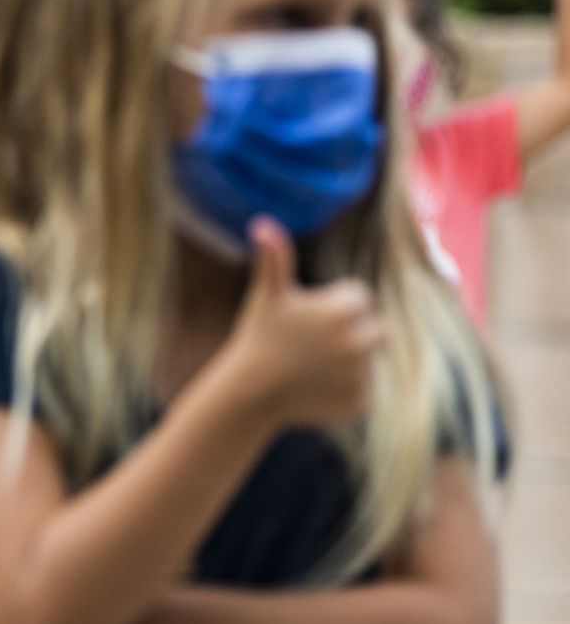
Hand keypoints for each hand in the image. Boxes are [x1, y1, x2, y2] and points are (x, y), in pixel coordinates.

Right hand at [217, 218, 380, 428]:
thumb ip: (274, 258)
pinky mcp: (361, 402)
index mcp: (346, 309)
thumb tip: (262, 222)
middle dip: (349, 333)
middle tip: (312, 345)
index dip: (332, 307)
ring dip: (348, 362)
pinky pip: (365, 389)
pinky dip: (346, 389)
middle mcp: (361, 341)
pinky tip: (318, 387)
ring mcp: (362, 374)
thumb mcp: (267, 295)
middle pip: (373, 329)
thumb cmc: (258, 336)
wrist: (250, 392)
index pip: (360, 299)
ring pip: (368, 360)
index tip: (306, 320)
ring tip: (312, 367)